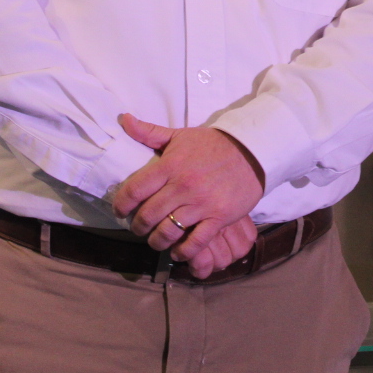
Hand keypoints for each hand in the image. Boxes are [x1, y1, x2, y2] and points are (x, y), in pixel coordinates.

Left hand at [109, 114, 265, 279]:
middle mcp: (182, 186)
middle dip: (138, 226)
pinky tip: (178, 252)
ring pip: (168, 232)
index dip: (121, 205)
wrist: (252, 150)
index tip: (120, 211)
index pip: (134, 190)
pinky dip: (183, 252)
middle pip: (148, 215)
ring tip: (156, 241)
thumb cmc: (213, 144)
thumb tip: (124, 119)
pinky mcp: (219, 217)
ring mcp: (201, 203)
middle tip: (138, 228)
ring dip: (157, 241)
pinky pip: (196, 242)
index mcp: (170, 165)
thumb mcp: (180, 135)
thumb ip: (149, 132)